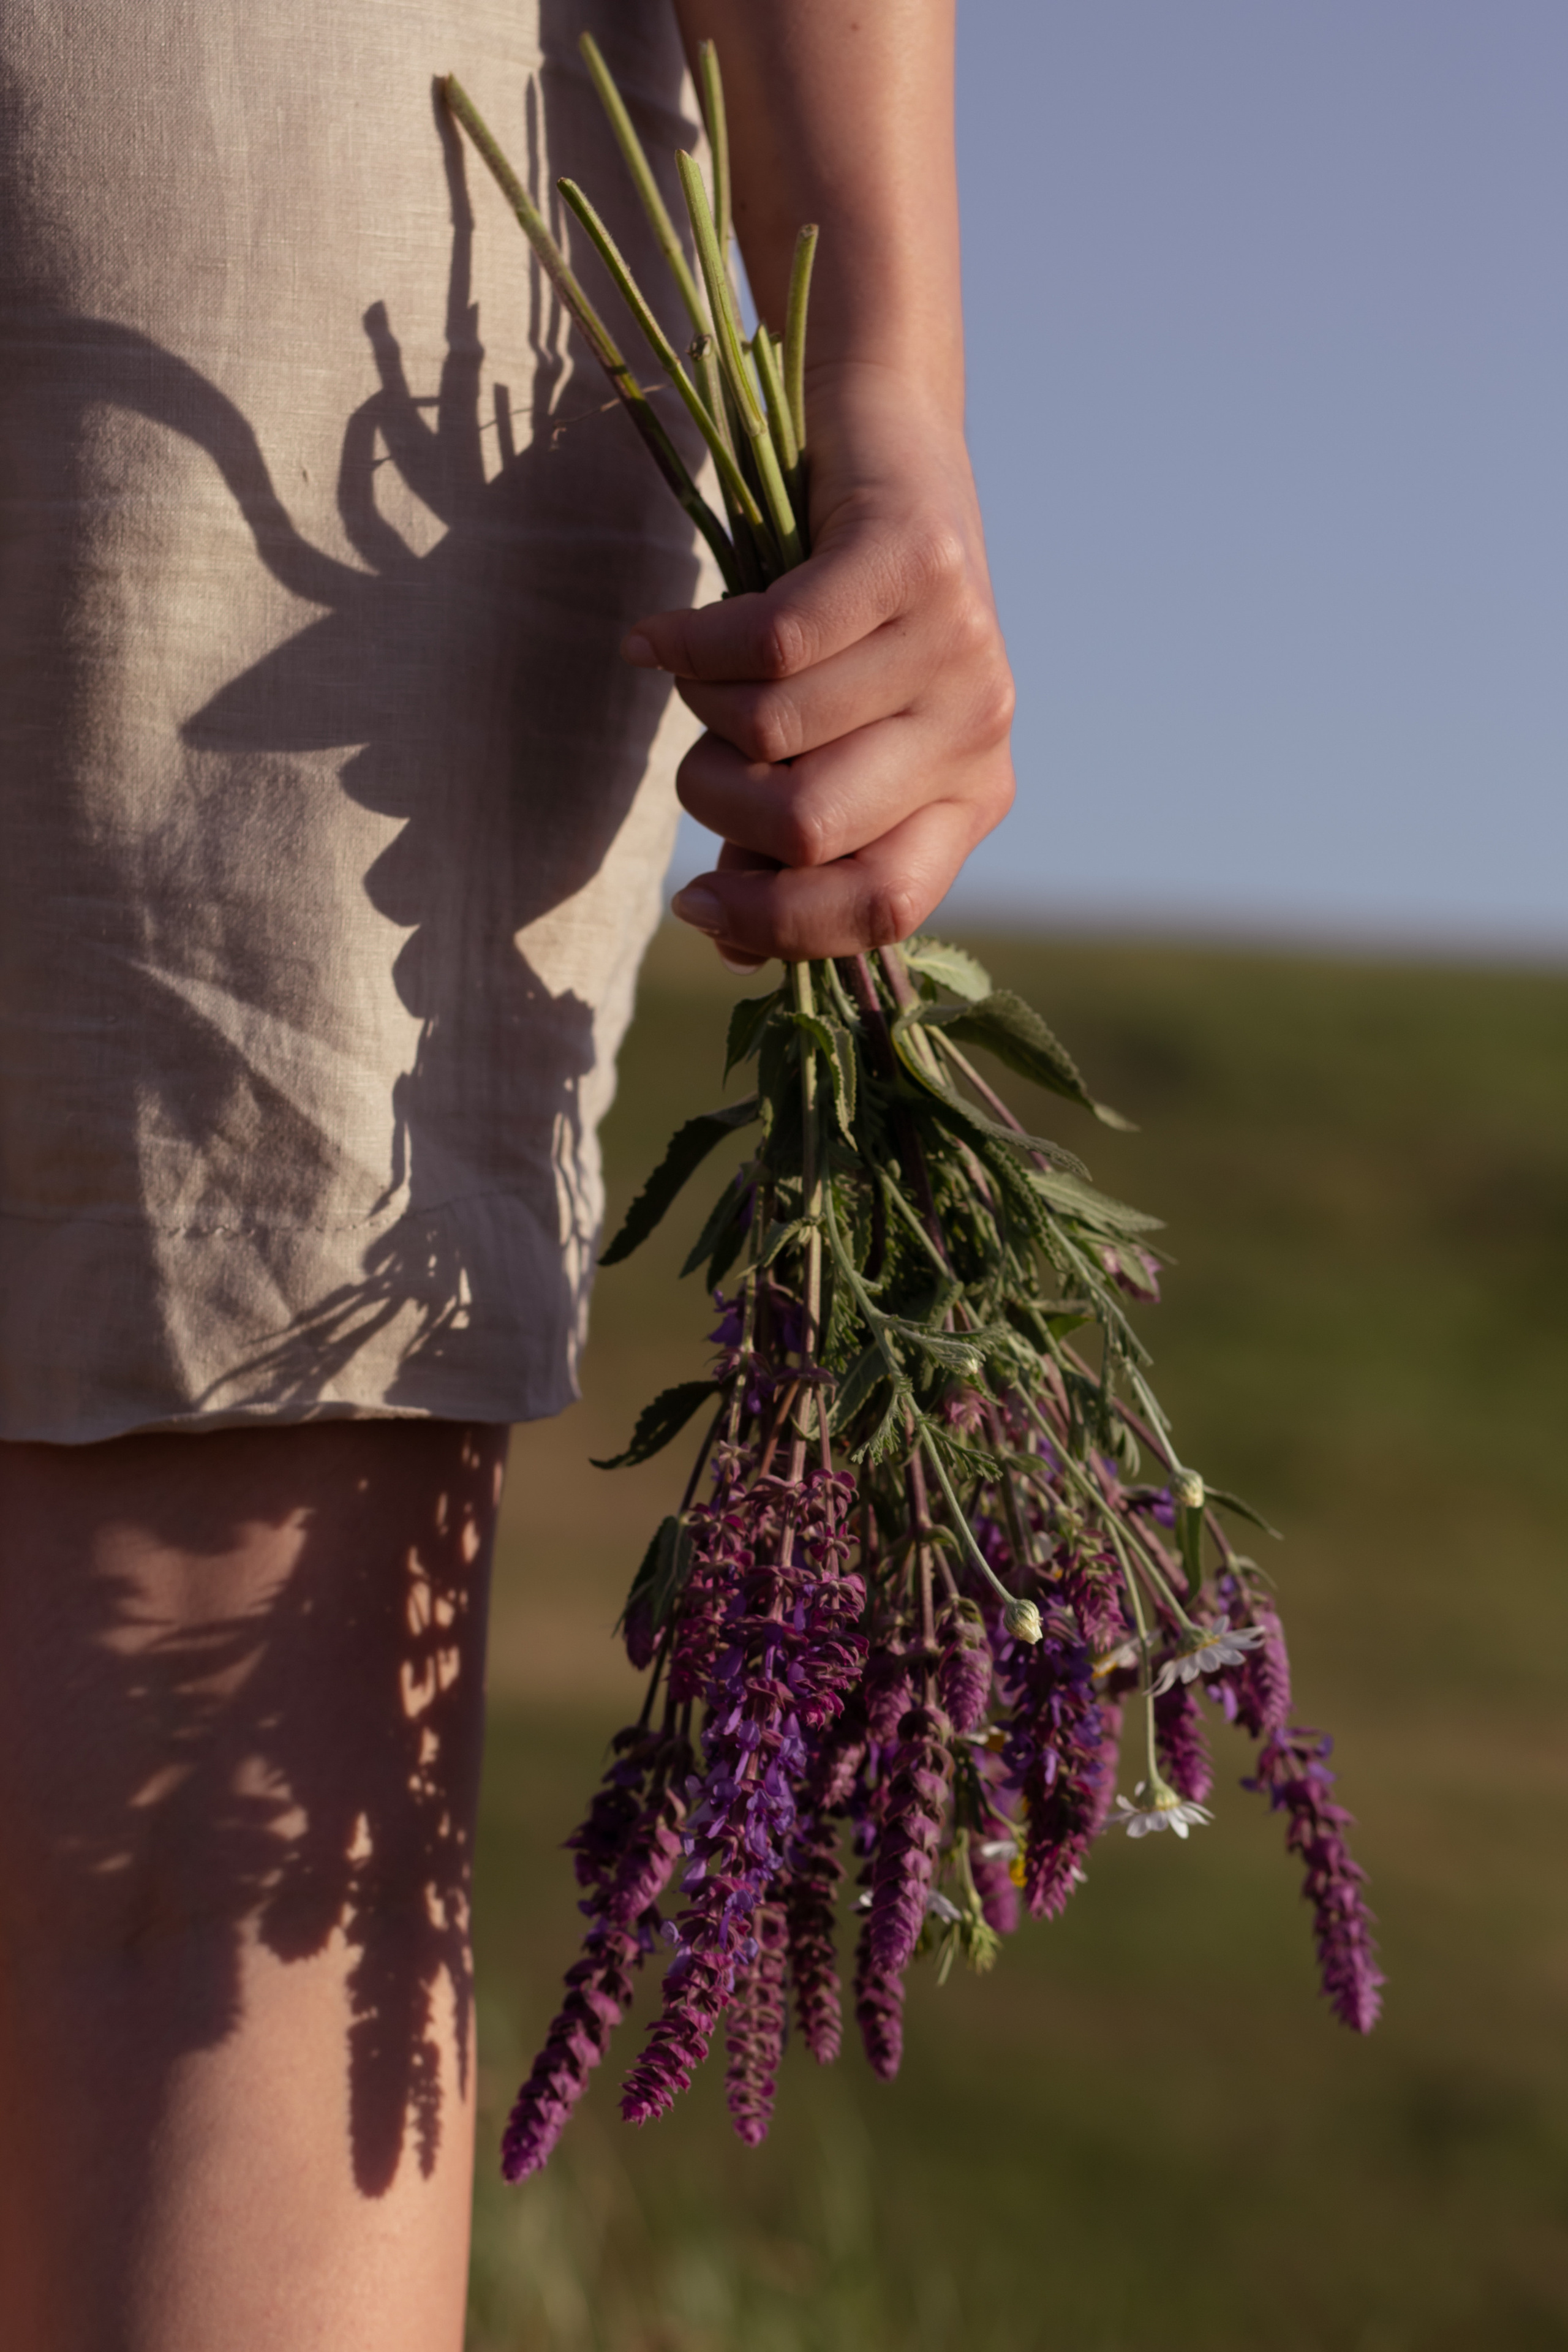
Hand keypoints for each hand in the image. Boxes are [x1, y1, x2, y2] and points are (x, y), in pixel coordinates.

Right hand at [621, 364, 1015, 969]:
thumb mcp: (828, 742)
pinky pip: (768, 642)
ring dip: (698, 711)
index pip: (883, 910)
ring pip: (773, 732)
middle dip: (717, 803)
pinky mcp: (916, 561)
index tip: (694, 905)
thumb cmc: (842, 622)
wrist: (885, 440)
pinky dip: (688, 644)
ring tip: (694, 672)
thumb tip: (729, 943)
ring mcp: (959, 645)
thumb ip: (788, 845)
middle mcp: (980, 732)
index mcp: (971, 799)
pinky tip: (659, 638)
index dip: (777, 925)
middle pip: (808, 828)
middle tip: (697, 754)